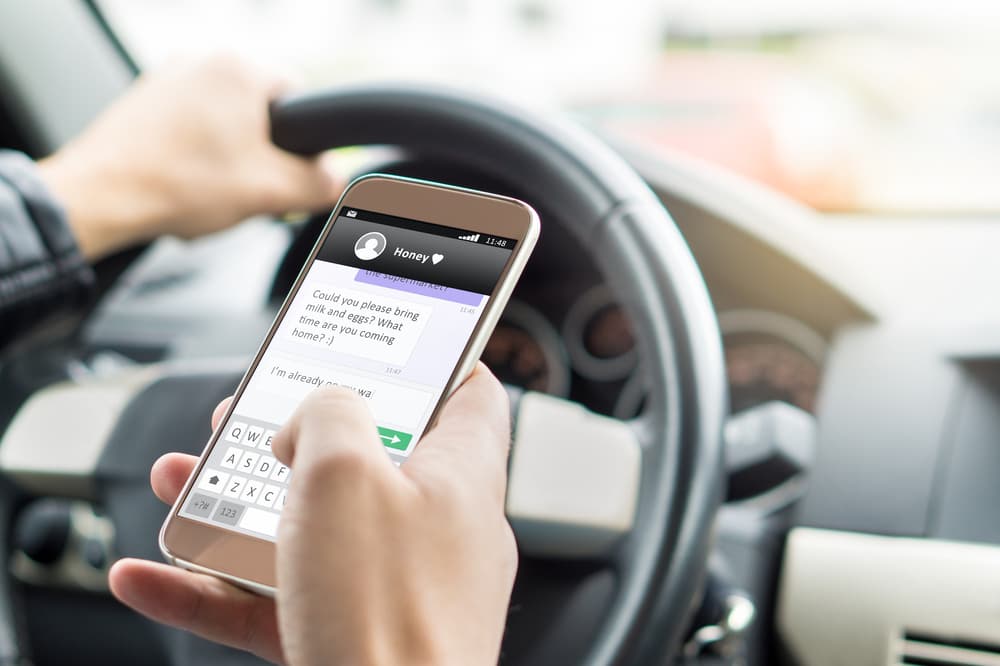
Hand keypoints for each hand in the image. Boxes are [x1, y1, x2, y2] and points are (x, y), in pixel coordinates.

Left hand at [38, 55, 342, 259]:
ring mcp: (170, 79)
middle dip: (262, 156)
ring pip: (228, 125)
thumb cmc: (177, 185)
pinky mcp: (147, 102)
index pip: (302, 98)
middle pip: (262, 114)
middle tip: (248, 189)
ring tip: (212, 191)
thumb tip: (338, 178)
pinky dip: (198, 159)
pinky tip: (188, 186)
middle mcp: (203, 61)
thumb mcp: (271, 192)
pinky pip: (194, 130)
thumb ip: (320, 184)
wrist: (102, 199)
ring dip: (230, 161)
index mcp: (239, 69)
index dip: (302, 144)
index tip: (287, 172)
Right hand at [110, 364, 516, 665]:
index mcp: (459, 473)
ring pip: (313, 527)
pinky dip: (218, 586)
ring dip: (238, 505)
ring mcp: (396, 587)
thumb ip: (330, 414)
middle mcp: (437, 527)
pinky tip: (155, 576)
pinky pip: (281, 598)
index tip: (381, 344)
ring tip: (182, 481)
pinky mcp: (354, 637)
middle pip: (368, 457)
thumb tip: (319, 413)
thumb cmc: (389, 612)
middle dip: (295, 435)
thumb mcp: (345, 472)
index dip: (428, 359)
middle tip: (249, 420)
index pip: (468, 392)